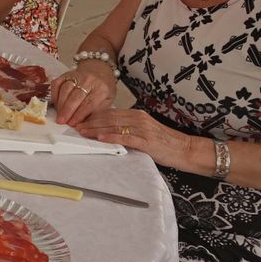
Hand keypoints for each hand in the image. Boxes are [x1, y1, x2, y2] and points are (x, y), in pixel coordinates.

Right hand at [51, 64, 115, 125]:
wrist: (99, 70)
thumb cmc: (103, 88)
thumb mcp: (107, 100)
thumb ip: (97, 110)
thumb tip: (84, 123)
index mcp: (102, 88)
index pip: (89, 103)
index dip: (79, 114)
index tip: (73, 124)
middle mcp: (89, 80)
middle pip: (76, 96)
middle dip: (67, 110)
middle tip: (62, 121)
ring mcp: (76, 75)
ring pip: (65, 89)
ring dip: (60, 104)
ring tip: (59, 115)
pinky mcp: (66, 74)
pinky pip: (57, 84)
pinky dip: (54, 94)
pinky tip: (56, 104)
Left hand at [73, 107, 195, 166]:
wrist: (184, 149)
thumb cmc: (163, 142)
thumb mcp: (143, 130)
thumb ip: (127, 127)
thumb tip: (107, 129)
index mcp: (136, 114)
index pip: (110, 112)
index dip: (93, 116)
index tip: (80, 120)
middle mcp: (138, 118)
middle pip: (109, 118)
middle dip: (90, 122)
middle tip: (76, 126)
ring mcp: (143, 129)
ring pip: (115, 126)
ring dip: (96, 129)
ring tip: (83, 131)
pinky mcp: (147, 141)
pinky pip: (126, 137)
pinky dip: (112, 137)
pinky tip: (101, 137)